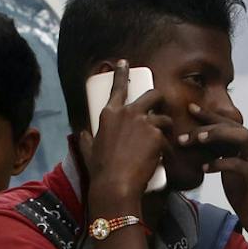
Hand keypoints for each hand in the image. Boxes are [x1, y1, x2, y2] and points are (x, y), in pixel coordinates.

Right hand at [82, 60, 170, 216]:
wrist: (116, 185)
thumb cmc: (100, 170)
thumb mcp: (88, 150)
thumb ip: (85, 138)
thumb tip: (81, 132)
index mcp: (109, 114)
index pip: (117, 87)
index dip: (122, 72)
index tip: (125, 63)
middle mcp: (128, 113)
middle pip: (152, 95)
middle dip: (158, 99)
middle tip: (159, 108)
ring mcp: (144, 122)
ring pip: (163, 118)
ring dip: (166, 127)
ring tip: (163, 140)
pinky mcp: (157, 135)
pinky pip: (166, 138)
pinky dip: (166, 147)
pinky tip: (162, 157)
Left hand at [180, 107, 247, 230]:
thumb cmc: (243, 190)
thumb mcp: (228, 165)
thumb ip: (220, 149)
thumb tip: (197, 136)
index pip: (229, 123)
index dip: (210, 115)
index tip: (190, 108)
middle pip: (232, 127)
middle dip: (207, 128)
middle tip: (184, 136)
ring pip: (241, 137)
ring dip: (217, 136)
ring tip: (198, 140)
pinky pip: (238, 164)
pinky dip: (220, 163)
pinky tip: (204, 168)